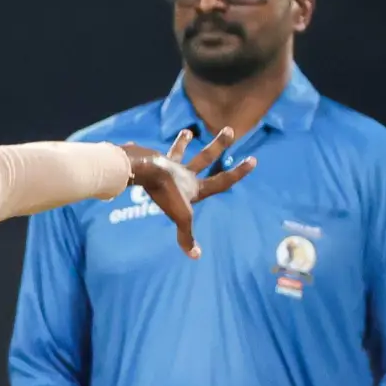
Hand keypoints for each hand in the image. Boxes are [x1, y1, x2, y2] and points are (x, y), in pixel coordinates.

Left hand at [116, 128, 256, 257]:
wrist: (146, 171)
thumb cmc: (166, 193)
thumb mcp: (180, 218)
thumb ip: (186, 236)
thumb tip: (196, 256)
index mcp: (195, 186)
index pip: (222, 180)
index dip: (239, 173)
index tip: (253, 160)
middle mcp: (184, 172)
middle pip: (206, 157)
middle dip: (219, 145)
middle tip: (229, 129)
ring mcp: (168, 164)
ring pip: (178, 152)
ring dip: (182, 142)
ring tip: (187, 131)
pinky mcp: (150, 160)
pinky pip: (147, 156)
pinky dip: (140, 151)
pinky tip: (132, 145)